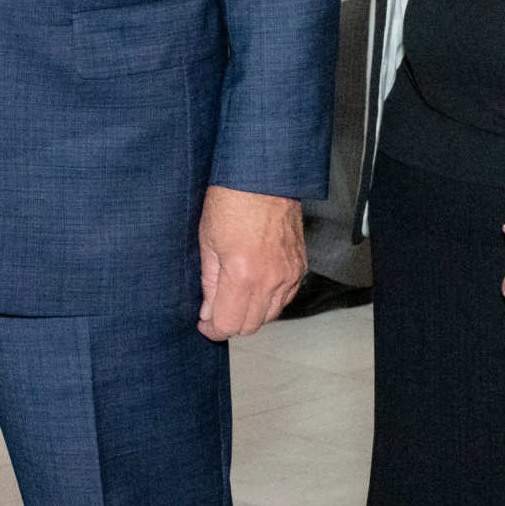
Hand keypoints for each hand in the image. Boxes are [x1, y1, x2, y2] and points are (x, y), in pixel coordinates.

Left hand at [198, 186, 305, 340]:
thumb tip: (209, 312)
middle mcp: (271, 280)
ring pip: (270, 316)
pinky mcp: (300, 267)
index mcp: (243, 275)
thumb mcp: (208, 244)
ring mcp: (289, 274)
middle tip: (215, 312)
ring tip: (234, 298)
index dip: (212, 329)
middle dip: (230, 324)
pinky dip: (270, 301)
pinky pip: (286, 299)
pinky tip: (255, 288)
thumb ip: (210, 284)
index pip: (228, 324)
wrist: (263, 176)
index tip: (204, 325)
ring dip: (251, 314)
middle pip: (251, 326)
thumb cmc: (231, 200)